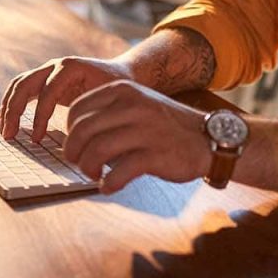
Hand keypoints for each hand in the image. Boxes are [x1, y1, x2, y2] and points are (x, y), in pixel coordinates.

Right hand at [0, 56, 134, 141]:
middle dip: (14, 111)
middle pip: (25, 84)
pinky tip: (2, 120)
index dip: (40, 117)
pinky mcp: (45, 80)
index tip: (37, 139)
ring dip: (7, 107)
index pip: (47, 92)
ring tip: (3, 130)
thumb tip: (82, 139)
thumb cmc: (120, 88)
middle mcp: (55, 65)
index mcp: (71, 67)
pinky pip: (22, 90)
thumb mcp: (112, 98)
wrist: (123, 73)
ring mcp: (48, 71)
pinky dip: (11, 104)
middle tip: (9, 136)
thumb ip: (96, 112)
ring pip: (19, 85)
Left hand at [63, 80, 210, 193]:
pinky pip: (119, 172)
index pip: (77, 109)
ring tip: (94, 175)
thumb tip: (74, 136)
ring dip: (88, 169)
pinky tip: (109, 187)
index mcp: (122, 91)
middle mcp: (132, 106)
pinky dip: (108, 184)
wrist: (209, 138)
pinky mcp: (155, 155)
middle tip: (79, 164)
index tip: (76, 145)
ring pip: (96, 151)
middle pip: (81, 130)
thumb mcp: (137, 104)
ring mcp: (144, 130)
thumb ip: (108, 113)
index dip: (68, 131)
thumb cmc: (166, 126)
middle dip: (73, 152)